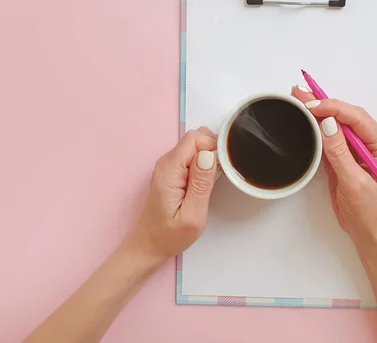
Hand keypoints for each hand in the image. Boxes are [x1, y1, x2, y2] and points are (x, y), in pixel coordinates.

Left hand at [128, 127, 218, 259]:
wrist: (149, 246)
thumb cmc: (170, 235)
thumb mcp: (193, 214)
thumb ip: (201, 183)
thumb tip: (209, 155)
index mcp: (170, 169)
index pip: (195, 138)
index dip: (212, 148)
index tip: (220, 169)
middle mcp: (166, 162)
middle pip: (196, 138)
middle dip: (212, 151)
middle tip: (217, 177)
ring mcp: (168, 165)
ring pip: (195, 146)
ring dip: (209, 158)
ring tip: (211, 182)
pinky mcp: (172, 171)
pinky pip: (192, 156)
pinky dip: (204, 164)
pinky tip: (205, 183)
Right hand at [293, 87, 376, 246]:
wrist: (368, 233)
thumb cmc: (368, 211)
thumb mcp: (353, 182)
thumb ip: (339, 152)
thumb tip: (327, 123)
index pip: (356, 118)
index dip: (333, 108)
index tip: (311, 105)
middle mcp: (372, 142)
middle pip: (346, 116)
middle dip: (323, 104)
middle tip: (299, 93)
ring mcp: (358, 148)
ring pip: (337, 124)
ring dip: (318, 112)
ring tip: (298, 99)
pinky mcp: (345, 156)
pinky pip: (331, 137)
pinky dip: (317, 127)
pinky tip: (305, 118)